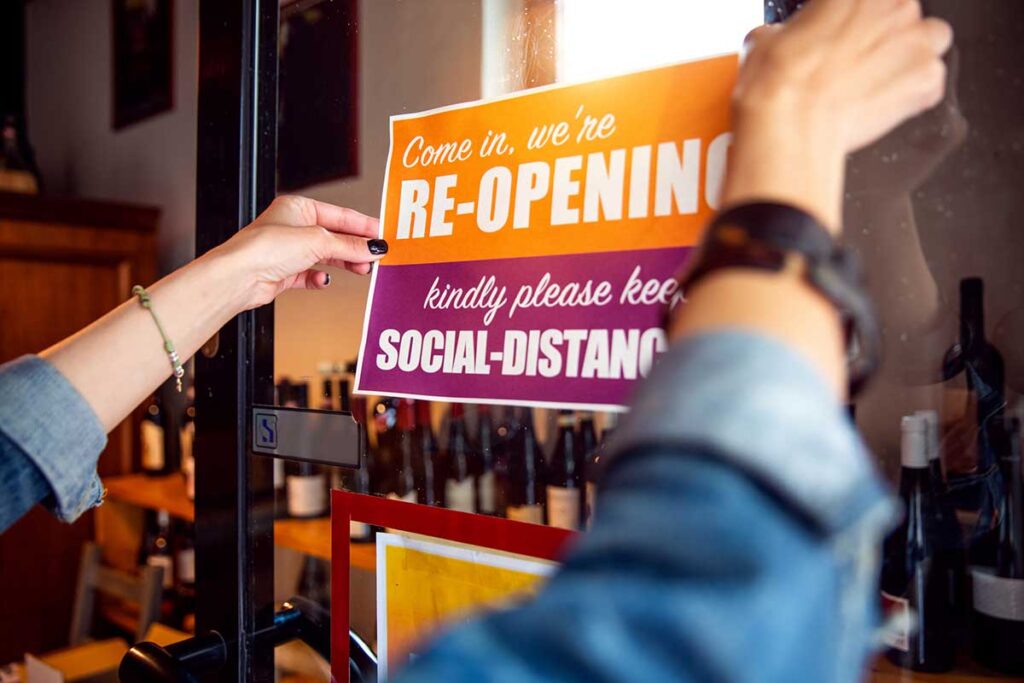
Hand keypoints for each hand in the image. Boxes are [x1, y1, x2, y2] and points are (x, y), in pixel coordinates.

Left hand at [204, 195, 385, 310]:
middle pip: (335, 237)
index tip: (383, 234)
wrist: (239, 277)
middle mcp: (292, 227)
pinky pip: (310, 275)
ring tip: (362, 269)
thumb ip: (349, 245)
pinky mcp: (284, 273)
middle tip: (376, 256)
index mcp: (298, 208)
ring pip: (326, 256)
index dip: (363, 225)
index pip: (339, 215)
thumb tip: (373, 246)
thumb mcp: (317, 241)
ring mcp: (288, 251)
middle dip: (355, 248)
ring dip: (344, 264)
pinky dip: (320, 278)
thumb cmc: (264, 248)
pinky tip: (324, 280)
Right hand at [722, 0, 952, 229]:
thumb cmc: (779, 83)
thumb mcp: (763, 41)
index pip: (862, 1)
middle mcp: (892, 5)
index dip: (850, 18)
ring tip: (879, 80)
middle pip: (902, 11)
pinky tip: (883, 106)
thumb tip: (780, 40)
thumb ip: (786, 32)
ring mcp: (916, 41)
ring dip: (911, 55)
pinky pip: (930, 82)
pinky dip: (913, 94)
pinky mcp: (926, 79)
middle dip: (884, 34)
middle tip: (855, 60)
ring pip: (931, 39)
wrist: (790, 125)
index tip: (839, 32)